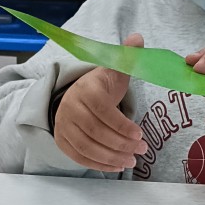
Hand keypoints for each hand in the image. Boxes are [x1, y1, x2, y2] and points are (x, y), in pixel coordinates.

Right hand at [53, 34, 148, 171]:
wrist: (77, 95)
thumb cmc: (101, 86)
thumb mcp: (115, 70)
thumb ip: (128, 57)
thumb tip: (138, 38)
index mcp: (85, 90)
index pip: (103, 112)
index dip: (122, 126)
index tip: (140, 135)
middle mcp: (70, 108)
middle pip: (96, 133)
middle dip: (122, 145)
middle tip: (142, 150)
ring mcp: (63, 126)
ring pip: (88, 147)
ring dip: (112, 158)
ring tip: (133, 161)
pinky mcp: (62, 141)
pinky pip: (79, 157)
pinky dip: (99, 165)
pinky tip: (118, 166)